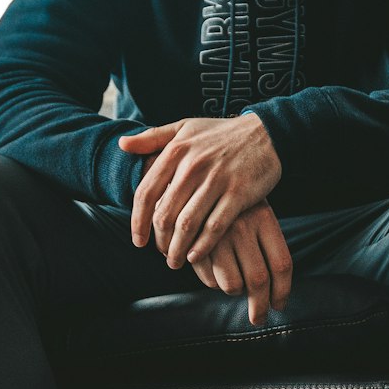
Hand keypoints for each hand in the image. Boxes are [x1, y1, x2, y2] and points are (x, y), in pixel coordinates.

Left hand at [119, 114, 281, 265]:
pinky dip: (202, 247)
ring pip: (187, 224)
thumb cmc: (221, 133)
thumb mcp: (184, 127)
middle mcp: (193, 166)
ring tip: (175, 262)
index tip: (138, 241)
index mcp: (176, 151)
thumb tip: (121, 144)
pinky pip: (214, 227)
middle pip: (165, 214)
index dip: (138, 222)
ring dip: (177, 249)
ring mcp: (217, 180)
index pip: (146, 193)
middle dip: (159, 241)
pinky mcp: (239, 194)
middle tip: (161, 254)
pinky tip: (196, 257)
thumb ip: (152, 138)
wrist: (266, 133)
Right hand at [188, 201, 292, 326]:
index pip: (281, 264)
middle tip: (259, 319)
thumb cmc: (233, 205)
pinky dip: (212, 283)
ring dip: (233, 291)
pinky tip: (212, 270)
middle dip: (260, 307)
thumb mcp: (256, 214)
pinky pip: (208, 279)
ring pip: (232, 285)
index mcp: (264, 218)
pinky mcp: (194, 243)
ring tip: (231, 281)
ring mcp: (217, 235)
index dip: (282, 291)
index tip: (279, 306)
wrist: (196, 181)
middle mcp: (243, 226)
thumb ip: (266, 247)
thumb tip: (274, 293)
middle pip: (258, 280)